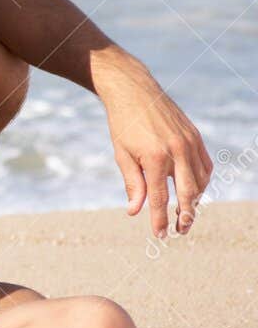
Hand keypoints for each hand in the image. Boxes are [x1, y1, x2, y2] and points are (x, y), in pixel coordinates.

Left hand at [98, 58, 212, 236]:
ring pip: (200, 181)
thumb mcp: (121, 154)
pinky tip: (194, 190)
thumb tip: (135, 211)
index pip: (159, 198)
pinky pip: (205, 166)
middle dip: (185, 215)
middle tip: (180, 231)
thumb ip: (133, 183)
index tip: (161, 236)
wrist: (134, 92)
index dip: (159, 220)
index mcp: (154, 158)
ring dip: (195, 200)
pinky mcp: (195, 137)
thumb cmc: (123, 125)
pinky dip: (202, 181)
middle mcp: (177, 151)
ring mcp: (189, 143)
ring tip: (185, 213)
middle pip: (187, 194)